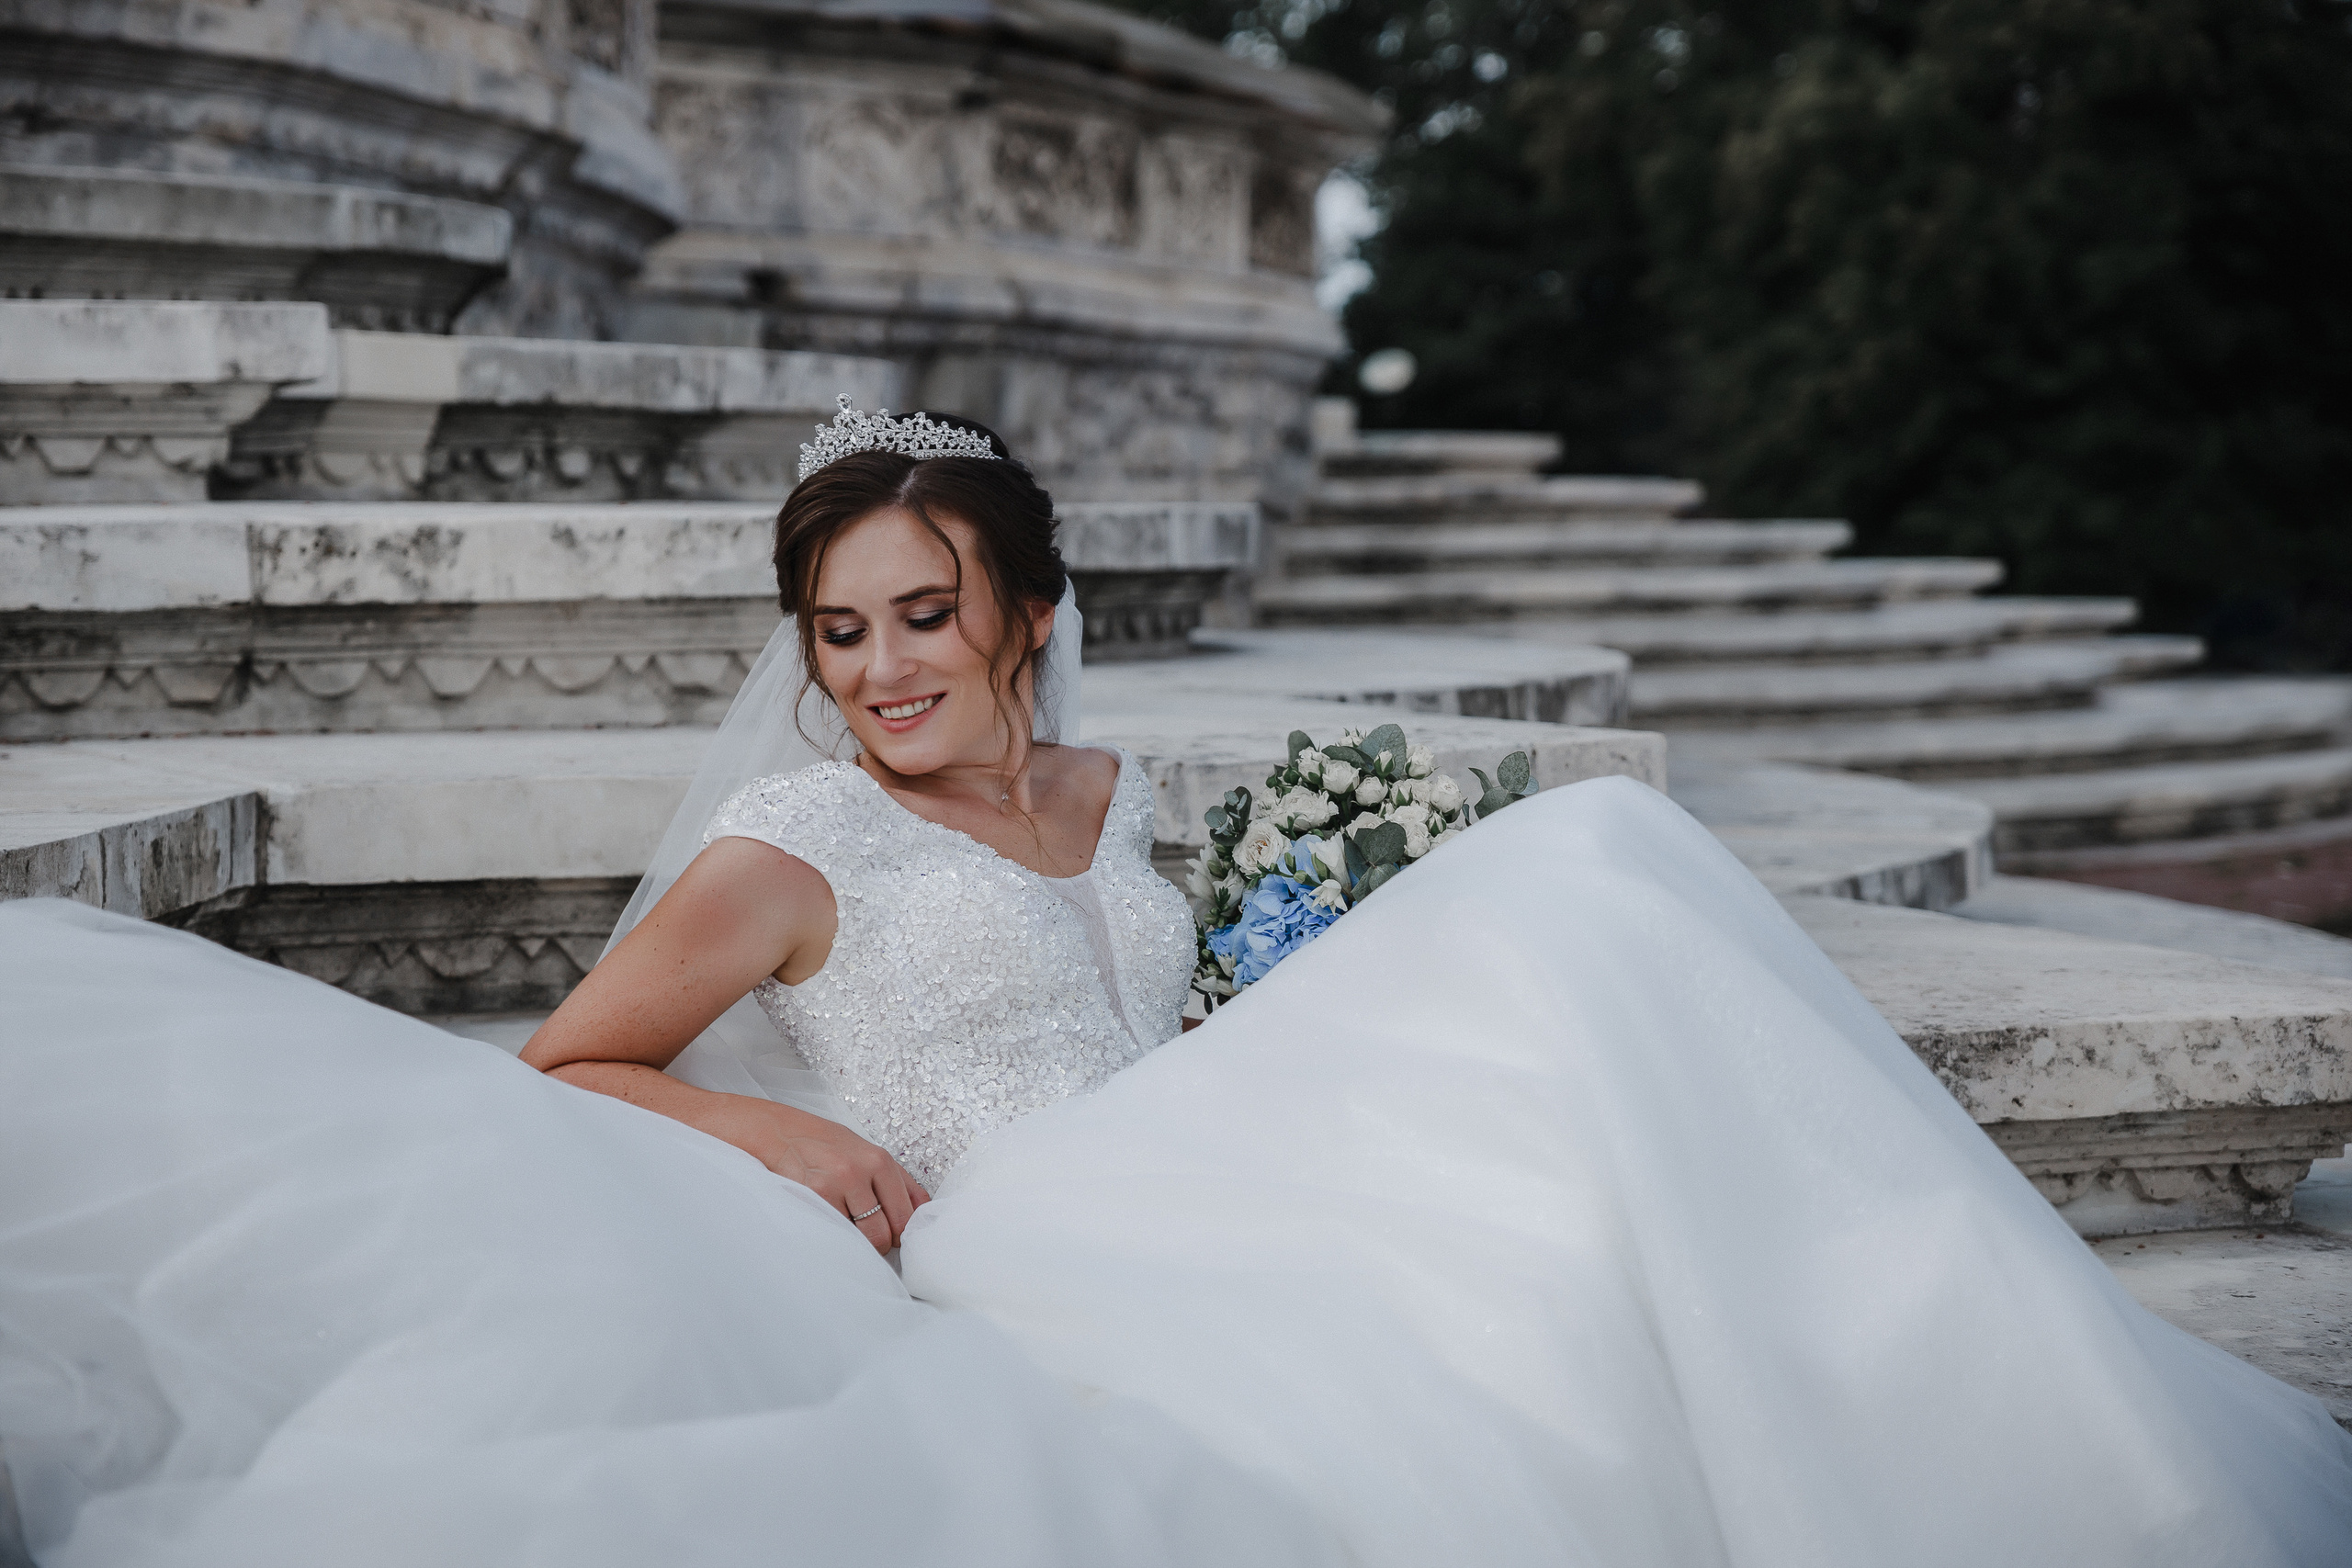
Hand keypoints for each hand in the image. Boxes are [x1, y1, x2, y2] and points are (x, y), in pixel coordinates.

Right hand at [748, 1105, 931, 1252]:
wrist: (778, 1132)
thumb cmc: (826, 1145)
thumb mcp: (867, 1152)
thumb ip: (898, 1181)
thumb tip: (923, 1212)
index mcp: (880, 1160)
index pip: (905, 1217)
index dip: (898, 1234)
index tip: (889, 1235)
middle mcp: (858, 1171)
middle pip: (882, 1235)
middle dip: (876, 1244)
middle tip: (864, 1237)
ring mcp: (832, 1185)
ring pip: (856, 1240)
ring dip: (851, 1241)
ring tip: (840, 1222)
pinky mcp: (808, 1197)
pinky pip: (830, 1234)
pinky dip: (829, 1235)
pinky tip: (823, 1219)